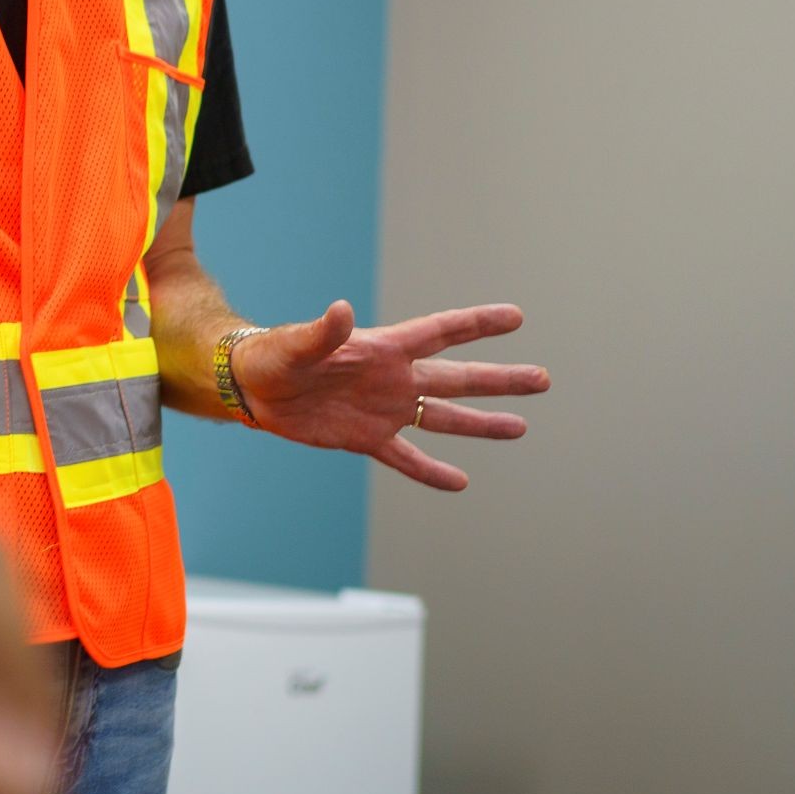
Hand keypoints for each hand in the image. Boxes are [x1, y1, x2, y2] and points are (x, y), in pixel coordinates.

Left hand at [233, 300, 545, 489]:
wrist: (251, 387)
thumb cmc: (271, 355)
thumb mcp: (295, 344)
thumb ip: (323, 332)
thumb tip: (342, 310)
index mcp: (382, 350)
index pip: (439, 333)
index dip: (476, 324)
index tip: (515, 317)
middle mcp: (393, 379)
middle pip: (457, 378)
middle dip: (500, 380)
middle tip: (543, 379)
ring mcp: (384, 410)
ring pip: (443, 418)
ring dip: (481, 423)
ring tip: (521, 427)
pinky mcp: (367, 438)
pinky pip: (406, 459)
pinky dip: (431, 472)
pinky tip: (460, 483)